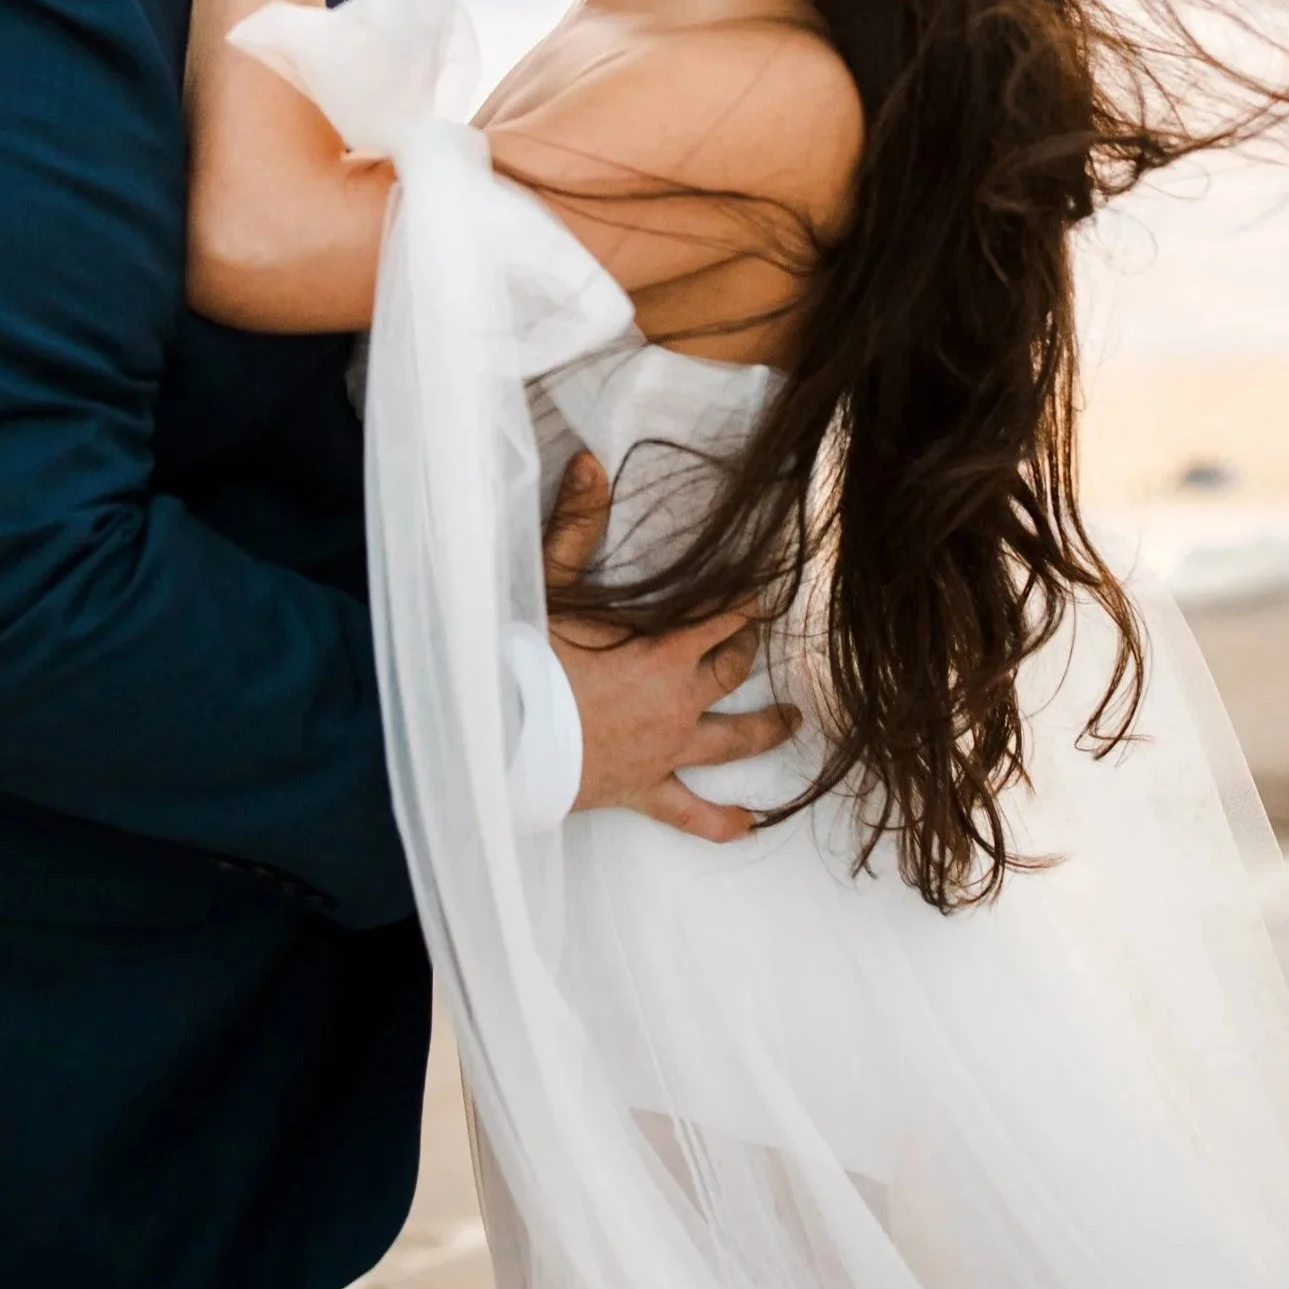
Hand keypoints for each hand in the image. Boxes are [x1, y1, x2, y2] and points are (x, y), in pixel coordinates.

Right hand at [543, 455, 800, 844]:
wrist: (496, 734)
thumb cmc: (522, 658)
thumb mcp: (547, 582)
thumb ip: (575, 523)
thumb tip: (590, 462)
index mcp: (664, 647)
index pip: (720, 616)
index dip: (743, 599)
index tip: (761, 587)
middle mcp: (678, 699)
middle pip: (731, 668)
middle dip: (748, 647)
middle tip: (758, 635)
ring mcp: (666, 749)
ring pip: (733, 739)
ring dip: (766, 728)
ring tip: (792, 720)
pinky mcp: (644, 790)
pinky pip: (691, 813)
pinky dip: (721, 822)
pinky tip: (748, 826)